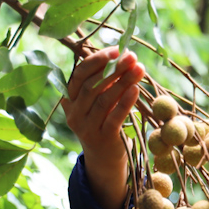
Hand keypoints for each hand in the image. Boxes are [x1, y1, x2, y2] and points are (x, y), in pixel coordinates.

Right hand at [61, 47, 145, 208]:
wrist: (103, 159)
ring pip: (104, 100)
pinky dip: (125, 102)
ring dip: (123, 82)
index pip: (79, 74)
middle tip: (131, 56)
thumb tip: (123, 55)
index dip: (97, 60)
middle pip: (92, 85)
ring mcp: (86, 128)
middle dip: (113, 69)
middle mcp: (74, 114)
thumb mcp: (98, 101)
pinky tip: (136, 89)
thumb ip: (104, 82)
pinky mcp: (102, 138)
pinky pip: (114, 117)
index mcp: (69, 99)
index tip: (116, 50)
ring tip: (139, 69)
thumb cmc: (102, 121)